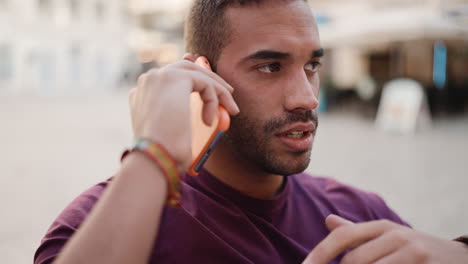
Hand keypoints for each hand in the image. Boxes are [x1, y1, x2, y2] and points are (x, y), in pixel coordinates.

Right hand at [128, 54, 238, 170]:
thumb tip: (205, 119)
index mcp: (141, 95)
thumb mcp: (173, 135)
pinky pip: (204, 82)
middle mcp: (148, 82)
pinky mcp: (174, 78)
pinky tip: (210, 120)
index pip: (170, 78)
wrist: (153, 157)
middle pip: (184, 68)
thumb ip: (183, 120)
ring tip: (231, 108)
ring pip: (197, 74)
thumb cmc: (163, 155)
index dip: (193, 82)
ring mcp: (159, 76)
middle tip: (227, 92)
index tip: (209, 94)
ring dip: (217, 90)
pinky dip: (214, 99)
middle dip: (209, 79)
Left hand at [303, 215, 467, 263]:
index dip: (320, 253)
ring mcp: (412, 251)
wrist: (459, 259)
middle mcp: (395, 235)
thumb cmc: (414, 249)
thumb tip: (328, 221)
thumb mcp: (387, 237)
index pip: (342, 237)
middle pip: (353, 261)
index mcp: (381, 227)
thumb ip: (357, 233)